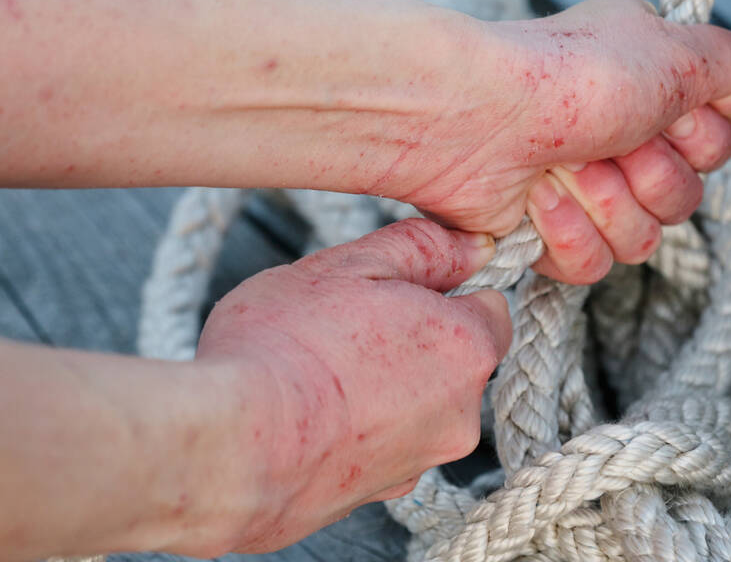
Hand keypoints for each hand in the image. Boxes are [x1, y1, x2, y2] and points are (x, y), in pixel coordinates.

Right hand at [194, 219, 509, 553]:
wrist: (230, 450)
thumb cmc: (286, 347)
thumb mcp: (350, 264)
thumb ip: (423, 248)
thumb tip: (472, 245)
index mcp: (466, 348)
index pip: (490, 307)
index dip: (446, 291)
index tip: (402, 289)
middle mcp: (461, 415)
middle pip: (456, 360)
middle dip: (415, 340)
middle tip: (349, 324)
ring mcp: (421, 463)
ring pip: (420, 407)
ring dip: (387, 388)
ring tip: (322, 373)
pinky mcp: (379, 495)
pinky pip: (383, 447)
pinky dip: (360, 431)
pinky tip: (311, 415)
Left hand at [386, 0, 730, 283]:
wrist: (475, 118)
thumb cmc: (569, 75)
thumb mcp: (674, 45)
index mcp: (655, 90)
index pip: (719, 147)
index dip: (700, 140)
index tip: (668, 114)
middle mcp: (624, 138)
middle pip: (687, 200)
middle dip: (651, 174)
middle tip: (610, 140)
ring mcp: (585, 188)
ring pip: (644, 240)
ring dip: (607, 202)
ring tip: (567, 165)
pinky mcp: (549, 232)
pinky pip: (594, 266)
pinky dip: (566, 232)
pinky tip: (537, 198)